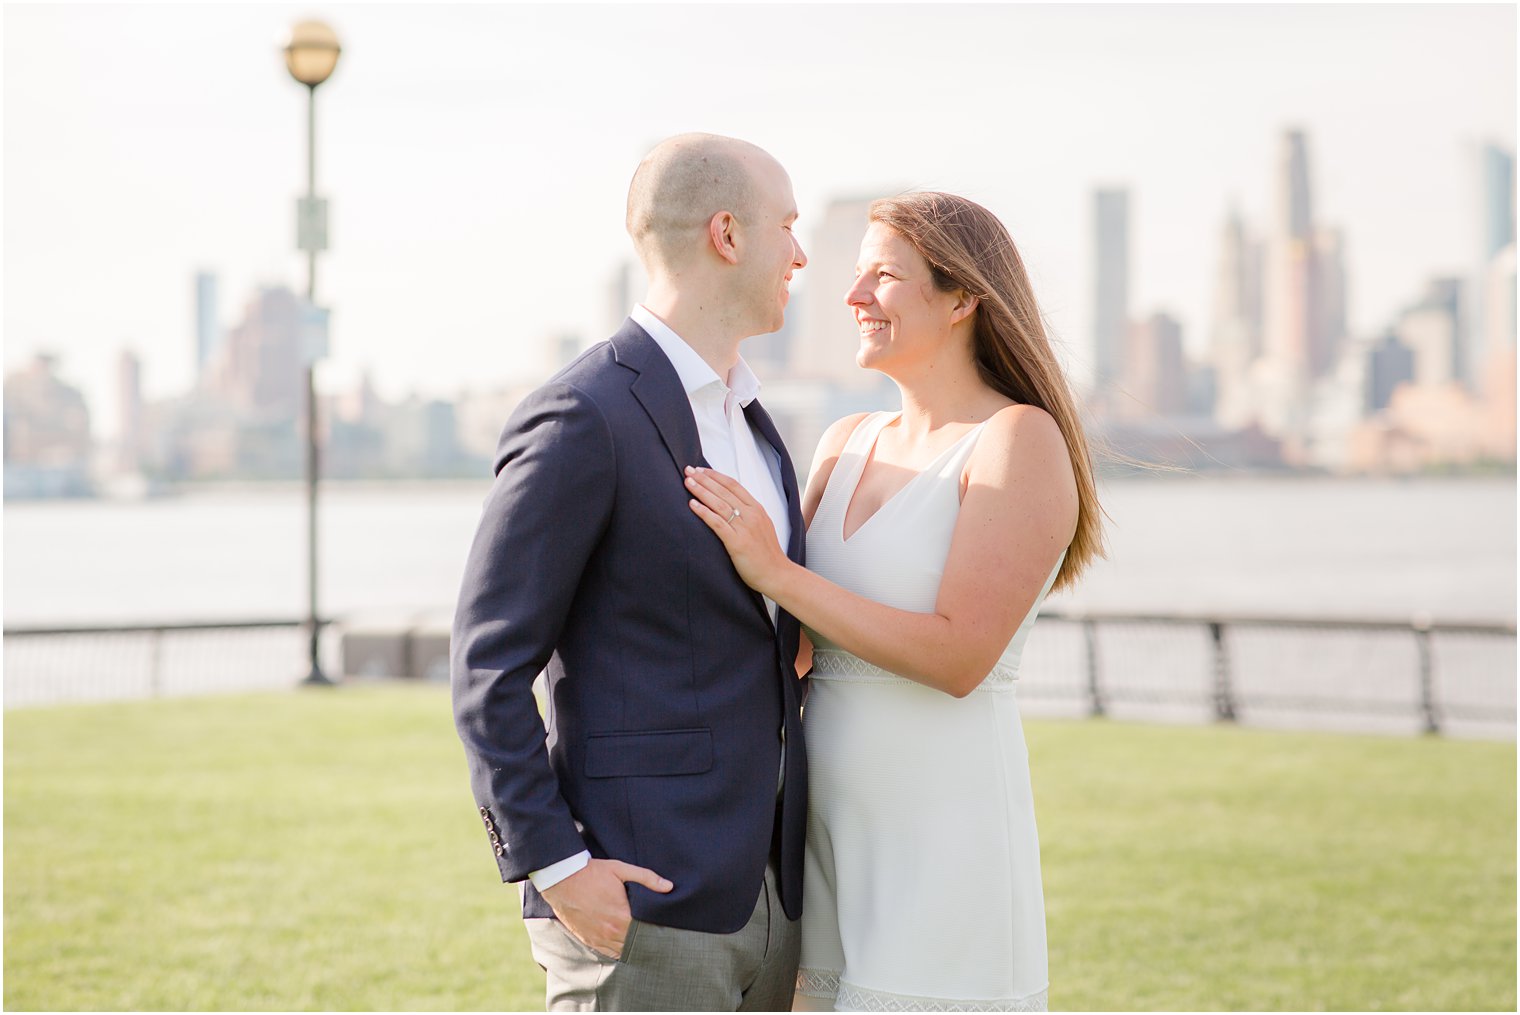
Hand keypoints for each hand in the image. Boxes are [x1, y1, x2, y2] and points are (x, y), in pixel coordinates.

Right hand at [540, 858, 672, 958]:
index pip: (646, 931)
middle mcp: (611, 932)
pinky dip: (617, 950)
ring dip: (631, 946)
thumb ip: (647, 878)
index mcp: (622, 916)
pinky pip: (607, 953)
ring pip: (622, 951)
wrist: (562, 879)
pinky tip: (623, 945)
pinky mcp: (588, 940)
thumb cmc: (593, 873)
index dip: (655, 929)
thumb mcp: (621, 870)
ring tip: (639, 940)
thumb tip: (669, 887)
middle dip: (644, 939)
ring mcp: (598, 938)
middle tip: (653, 934)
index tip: (662, 926)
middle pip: (635, 943)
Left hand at [684, 466, 790, 595]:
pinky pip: (717, 523)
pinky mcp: (737, 542)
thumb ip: (748, 515)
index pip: (733, 485)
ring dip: (701, 491)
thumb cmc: (768, 555)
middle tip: (689, 470)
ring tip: (688, 483)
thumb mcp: (762, 527)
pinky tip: (692, 505)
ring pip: (719, 504)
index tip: (702, 470)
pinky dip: (704, 512)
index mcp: (757, 509)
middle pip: (724, 491)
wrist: (777, 574)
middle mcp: (751, 515)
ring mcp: (745, 528)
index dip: (716, 476)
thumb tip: (731, 507)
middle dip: (704, 479)